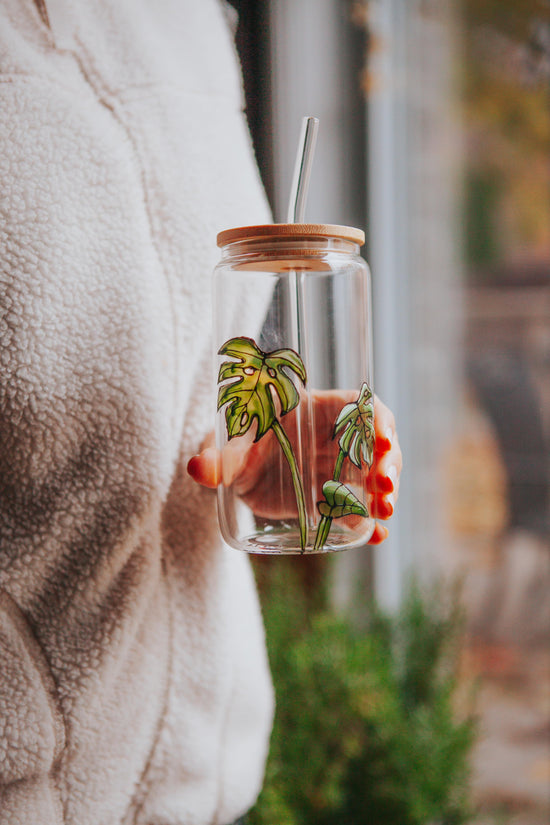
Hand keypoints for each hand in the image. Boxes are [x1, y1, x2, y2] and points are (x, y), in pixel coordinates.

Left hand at [187, 393, 400, 545]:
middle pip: (374, 444)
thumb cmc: (236, 445)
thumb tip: (196, 468)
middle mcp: (334, 438)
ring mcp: (338, 468)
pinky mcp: (333, 498)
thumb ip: (216, 459)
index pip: (357, 406)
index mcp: (316, 411)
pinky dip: (369, 523)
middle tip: (386, 488)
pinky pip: (358, 508)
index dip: (376, 420)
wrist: (235, 472)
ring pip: (373, 477)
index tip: (384, 440)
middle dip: (388, 464)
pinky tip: (376, 536)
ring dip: (384, 494)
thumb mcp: (227, 450)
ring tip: (384, 514)